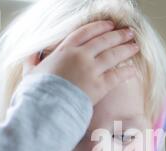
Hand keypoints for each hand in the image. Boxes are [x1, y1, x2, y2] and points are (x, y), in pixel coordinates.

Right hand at [23, 20, 139, 105]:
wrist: (47, 109)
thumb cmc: (37, 93)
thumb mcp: (30, 73)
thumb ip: (32, 61)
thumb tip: (32, 55)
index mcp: (64, 50)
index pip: (85, 33)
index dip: (99, 27)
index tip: (109, 25)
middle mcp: (80, 56)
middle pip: (103, 41)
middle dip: (118, 35)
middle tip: (129, 32)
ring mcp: (91, 70)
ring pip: (113, 55)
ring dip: (126, 49)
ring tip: (135, 45)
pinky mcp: (100, 86)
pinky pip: (117, 76)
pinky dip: (127, 72)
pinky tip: (134, 69)